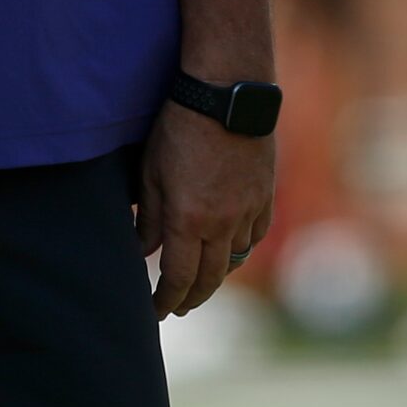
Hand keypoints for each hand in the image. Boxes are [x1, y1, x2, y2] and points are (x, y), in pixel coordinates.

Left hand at [134, 102, 274, 321]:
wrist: (227, 94)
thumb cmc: (179, 128)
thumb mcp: (151, 172)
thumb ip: (147, 218)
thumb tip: (142, 251)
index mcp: (188, 221)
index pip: (177, 278)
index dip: (165, 300)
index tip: (154, 312)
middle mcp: (222, 224)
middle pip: (209, 279)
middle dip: (191, 298)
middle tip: (178, 307)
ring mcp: (248, 211)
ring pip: (234, 260)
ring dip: (216, 276)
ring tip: (202, 281)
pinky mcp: (265, 195)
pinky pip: (255, 235)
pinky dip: (241, 249)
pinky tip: (230, 249)